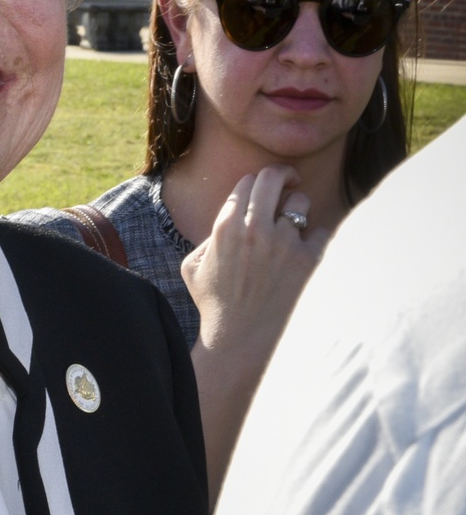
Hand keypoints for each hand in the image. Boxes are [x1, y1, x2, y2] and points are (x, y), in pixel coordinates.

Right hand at [182, 166, 328, 500]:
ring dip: (297, 210)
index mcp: (226, 226)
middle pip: (273, 178)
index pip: (246, 182)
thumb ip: (209, 235)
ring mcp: (284, 244)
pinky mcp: (308, 261)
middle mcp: (256, 229)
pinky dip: (314, 238)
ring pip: (300, 203)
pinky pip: (321, 230)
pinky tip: (305, 250)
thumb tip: (232, 215)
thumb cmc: (214, 303)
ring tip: (294, 226)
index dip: (256, 181)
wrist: (239, 339)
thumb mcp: (193, 266)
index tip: (265, 186)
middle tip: (290, 180)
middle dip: (283, 174)